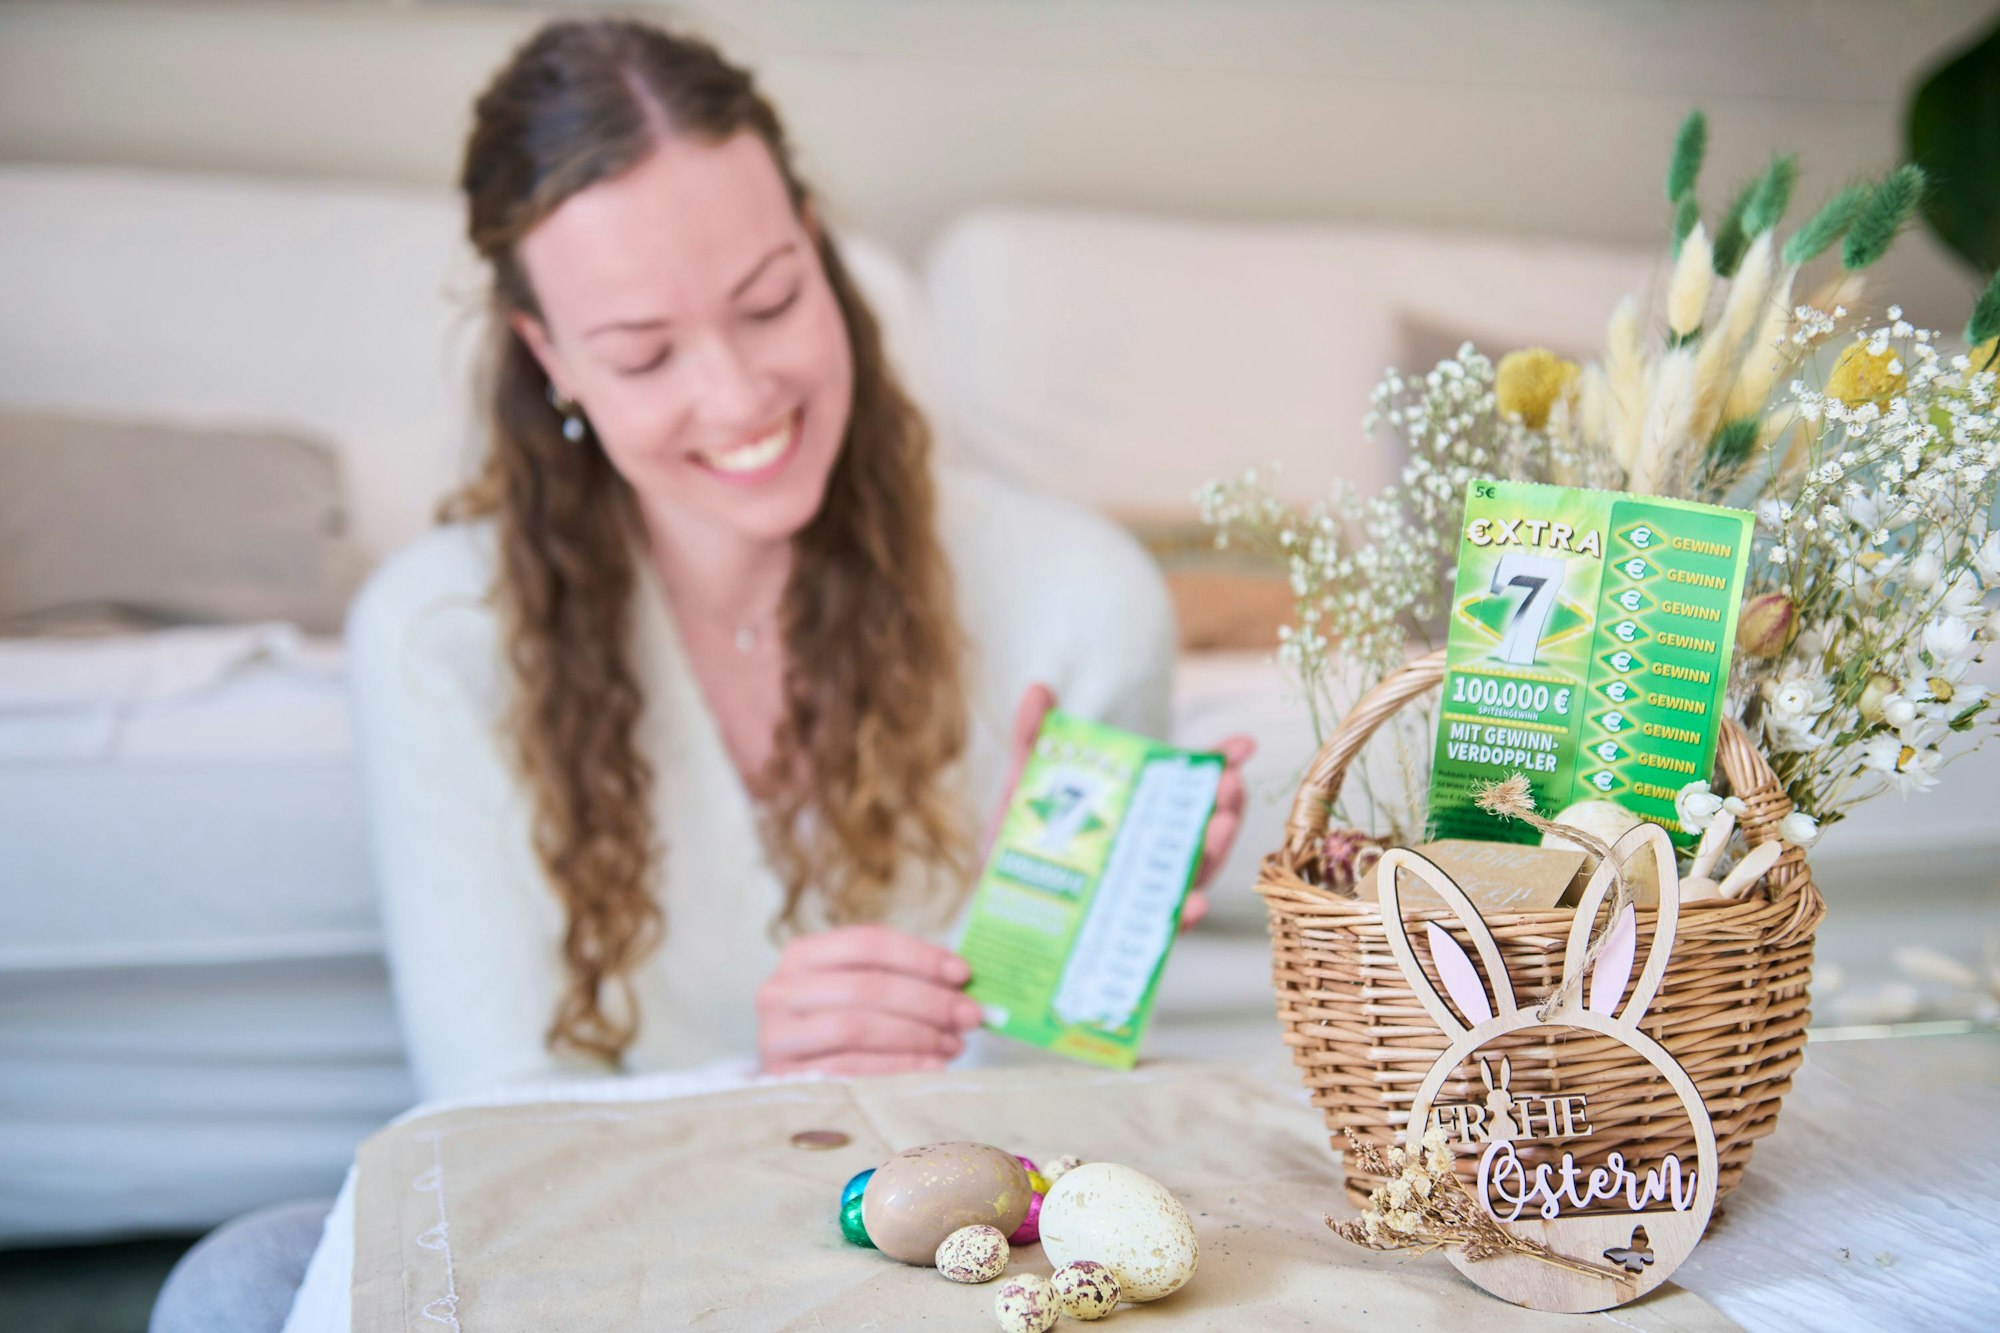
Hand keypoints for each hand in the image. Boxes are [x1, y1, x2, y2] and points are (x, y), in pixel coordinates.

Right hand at [756, 924, 983, 1075]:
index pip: (867, 944)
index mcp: (802, 954)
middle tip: (970, 1015)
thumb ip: (904, 979)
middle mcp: (780, 990)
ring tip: (954, 1043)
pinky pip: (851, 1070)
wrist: (791, 1079)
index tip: (964, 973)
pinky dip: (899, 1067)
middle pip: (867, 987)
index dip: (920, 957)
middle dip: (928, 1001)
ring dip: (916, 1035)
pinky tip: (932, 1066)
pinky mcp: (784, 1079)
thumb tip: (964, 983)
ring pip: (857, 1027)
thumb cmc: (836, 1024)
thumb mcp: (860, 989)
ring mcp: (778, 1036)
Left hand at [988, 684, 1255, 931]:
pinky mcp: (1127, 930)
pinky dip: (1181, 915)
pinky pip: (1161, 927)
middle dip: (1225, 806)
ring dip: (1214, 851)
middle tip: (1231, 784)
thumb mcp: (1025, 785)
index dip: (1220, 765)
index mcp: (1138, 813)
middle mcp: (1149, 852)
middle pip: (1202, 829)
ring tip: (1222, 826)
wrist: (989, 903)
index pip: (1190, 788)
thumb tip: (1038, 689)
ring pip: (1192, 874)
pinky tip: (1193, 903)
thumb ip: (1034, 740)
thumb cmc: (1018, 840)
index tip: (1244, 744)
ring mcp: (1142, 891)